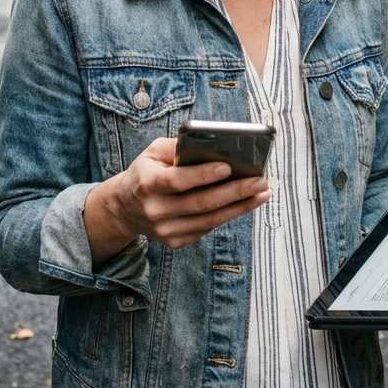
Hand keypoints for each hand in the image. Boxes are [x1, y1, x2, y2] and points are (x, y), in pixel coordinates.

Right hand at [83, 137, 271, 264]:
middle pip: (201, 203)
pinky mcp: (175, 241)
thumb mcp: (153, 153)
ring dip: (240, 206)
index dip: (202, 175)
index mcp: (147, 184)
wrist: (125, 208)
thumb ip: (179, 147)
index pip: (177, 181)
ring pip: (209, 220)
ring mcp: (165, 230)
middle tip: (260, 181)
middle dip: (235, 192)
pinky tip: (246, 203)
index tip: (228, 167)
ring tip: (262, 192)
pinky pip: (208, 228)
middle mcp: (155, 210)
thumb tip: (215, 146)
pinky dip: (229, 215)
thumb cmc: (146, 173)